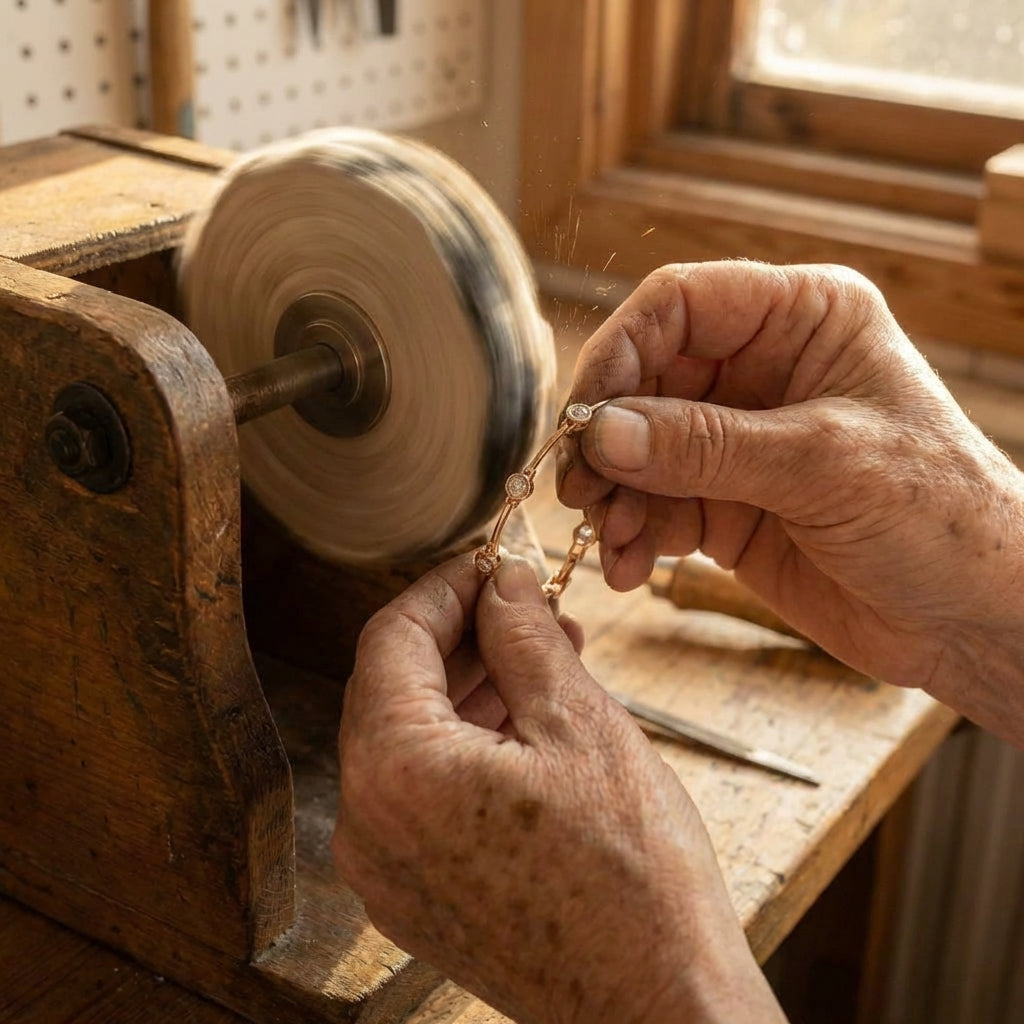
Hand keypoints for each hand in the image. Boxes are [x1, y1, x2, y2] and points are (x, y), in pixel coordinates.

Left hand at [333, 553, 784, 1023]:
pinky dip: (466, 746)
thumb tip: (502, 581)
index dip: (443, 588)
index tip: (491, 566)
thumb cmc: (632, 877)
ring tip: (546, 661)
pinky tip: (527, 723)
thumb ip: (523, 636)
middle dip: (463, 637)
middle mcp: (366, 824)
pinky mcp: (416, 895)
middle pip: (393, 687)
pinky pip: (423, 792)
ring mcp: (385, 868)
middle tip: (530, 609)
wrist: (656, 1007)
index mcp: (394, 770)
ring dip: (471, 689)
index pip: (390, 638)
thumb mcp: (580, 724)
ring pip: (411, 739)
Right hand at [559, 262, 1023, 744]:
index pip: (679, 304)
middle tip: (579, 492)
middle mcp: (761, 371)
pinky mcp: (725, 505)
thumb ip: (705, 447)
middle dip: (606, 440)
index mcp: (802, 320)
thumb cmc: (940, 516)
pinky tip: (629, 568)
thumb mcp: (823, 465)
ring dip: (613, 497)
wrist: (973, 619)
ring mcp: (739, 442)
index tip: (584, 417)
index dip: (620, 351)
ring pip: (638, 451)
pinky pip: (653, 507)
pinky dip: (631, 536)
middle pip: (644, 381)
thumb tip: (600, 433)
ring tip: (612, 543)